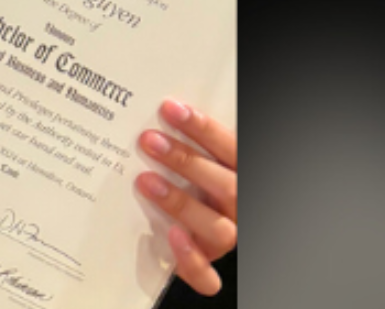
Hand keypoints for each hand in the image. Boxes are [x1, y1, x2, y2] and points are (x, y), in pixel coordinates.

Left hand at [135, 98, 236, 295]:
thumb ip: (189, 144)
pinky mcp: (207, 267)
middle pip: (226, 186)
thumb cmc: (196, 183)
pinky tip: (170, 236)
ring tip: (145, 181)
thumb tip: (157, 109)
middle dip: (186, 160)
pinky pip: (206, 275)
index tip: (169, 108)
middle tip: (148, 140)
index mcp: (239, 176)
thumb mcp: (199, 162)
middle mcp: (237, 209)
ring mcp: (225, 239)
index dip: (202, 128)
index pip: (231, 149)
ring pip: (218, 228)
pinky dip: (190, 259)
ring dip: (182, 203)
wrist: (198, 229)